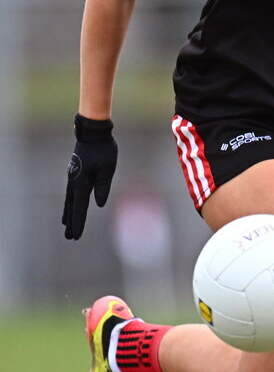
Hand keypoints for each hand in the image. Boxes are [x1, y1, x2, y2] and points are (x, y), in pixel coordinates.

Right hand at [62, 114, 117, 239]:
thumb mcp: (108, 168)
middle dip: (72, 222)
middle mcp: (74, 182)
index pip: (80, 207)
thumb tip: (98, 204)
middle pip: (72, 207)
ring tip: (66, 226)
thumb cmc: (103, 149)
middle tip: (70, 237)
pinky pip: (71, 192)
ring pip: (70, 200)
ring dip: (69, 214)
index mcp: (82, 182)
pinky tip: (70, 207)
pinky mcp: (75, 173)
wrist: (93, 133)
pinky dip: (70, 202)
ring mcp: (73, 177)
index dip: (79, 222)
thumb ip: (103, 186)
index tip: (77, 235)